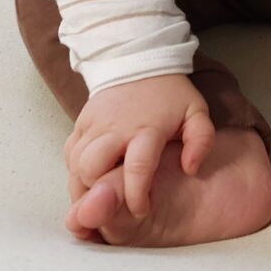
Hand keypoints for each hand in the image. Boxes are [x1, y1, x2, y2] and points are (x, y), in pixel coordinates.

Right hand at [64, 74, 214, 218]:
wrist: (140, 61)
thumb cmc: (170, 94)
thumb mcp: (196, 111)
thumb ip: (201, 140)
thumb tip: (191, 168)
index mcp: (147, 128)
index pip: (136, 169)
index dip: (136, 197)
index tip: (142, 210)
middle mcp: (115, 127)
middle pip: (92, 169)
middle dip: (100, 194)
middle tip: (114, 205)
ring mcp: (94, 123)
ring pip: (76, 164)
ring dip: (85, 185)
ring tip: (101, 197)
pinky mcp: (81, 121)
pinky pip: (69, 153)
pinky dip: (75, 171)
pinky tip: (90, 179)